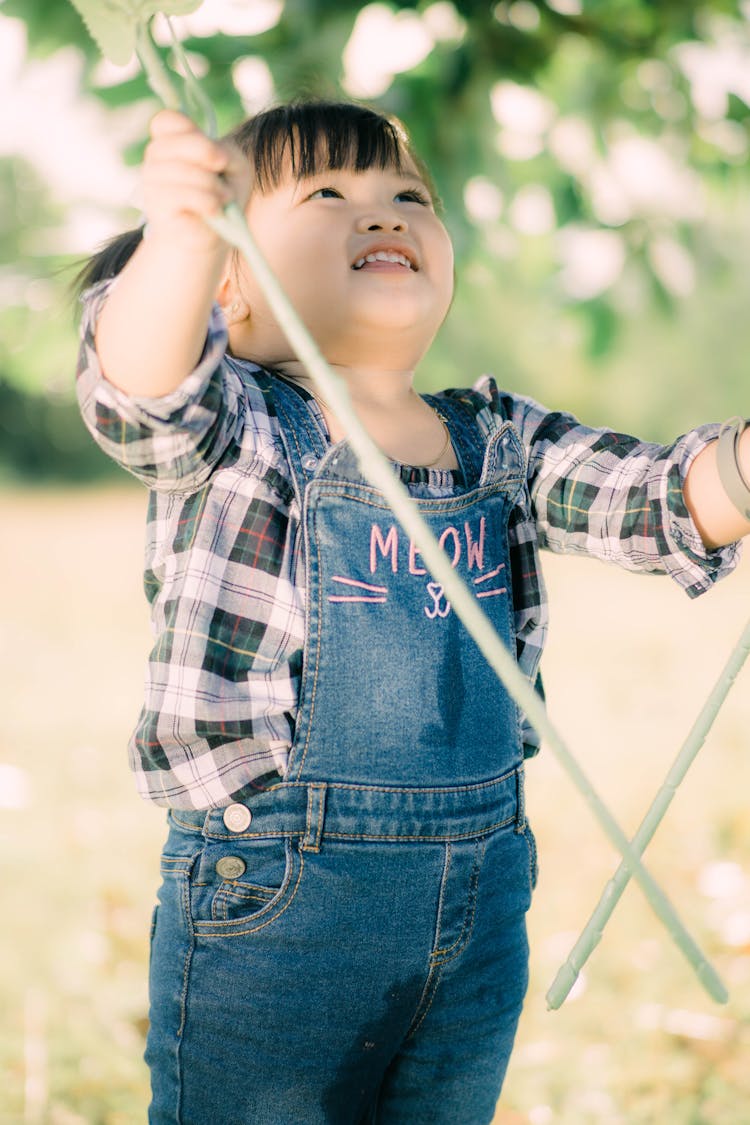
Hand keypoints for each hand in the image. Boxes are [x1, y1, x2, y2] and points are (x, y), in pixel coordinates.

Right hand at [142, 110, 251, 252]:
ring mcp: (152, 181)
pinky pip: (182, 195)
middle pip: (175, 142)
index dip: (191, 132)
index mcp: (170, 142)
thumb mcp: (235, 167)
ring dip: (212, 184)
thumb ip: (229, 151)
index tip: (217, 155)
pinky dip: (207, 202)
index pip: (165, 120)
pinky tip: (215, 211)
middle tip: (223, 170)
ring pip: (182, 170)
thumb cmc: (221, 196)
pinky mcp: (157, 205)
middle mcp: (155, 158)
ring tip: (224, 199)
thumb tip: (217, 156)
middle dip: (207, 154)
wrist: (211, 236)